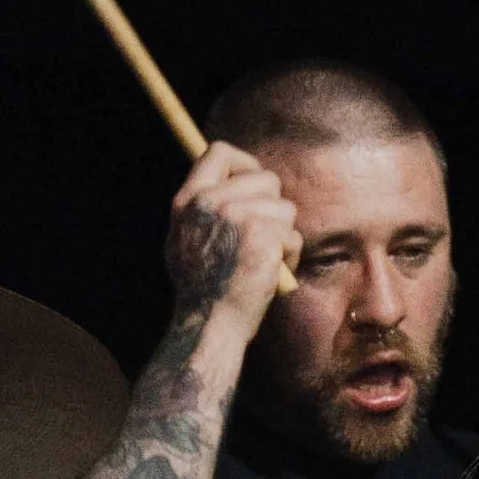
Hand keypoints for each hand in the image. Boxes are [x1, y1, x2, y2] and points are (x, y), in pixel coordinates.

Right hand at [166, 140, 301, 349]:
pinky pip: (293, 236)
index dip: (245, 163)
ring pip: (285, 209)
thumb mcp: (185, 241)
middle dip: (274, 208)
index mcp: (188, 201)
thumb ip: (203, 211)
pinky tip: (270, 276)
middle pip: (266, 178)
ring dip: (282, 237)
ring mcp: (235, 216)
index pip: (219, 152)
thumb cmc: (203, 292)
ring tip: (262, 263)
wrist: (208, 326)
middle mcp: (209, 202)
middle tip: (262, 240)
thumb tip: (228, 184)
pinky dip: (289, 259)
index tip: (254, 185)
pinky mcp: (261, 235)